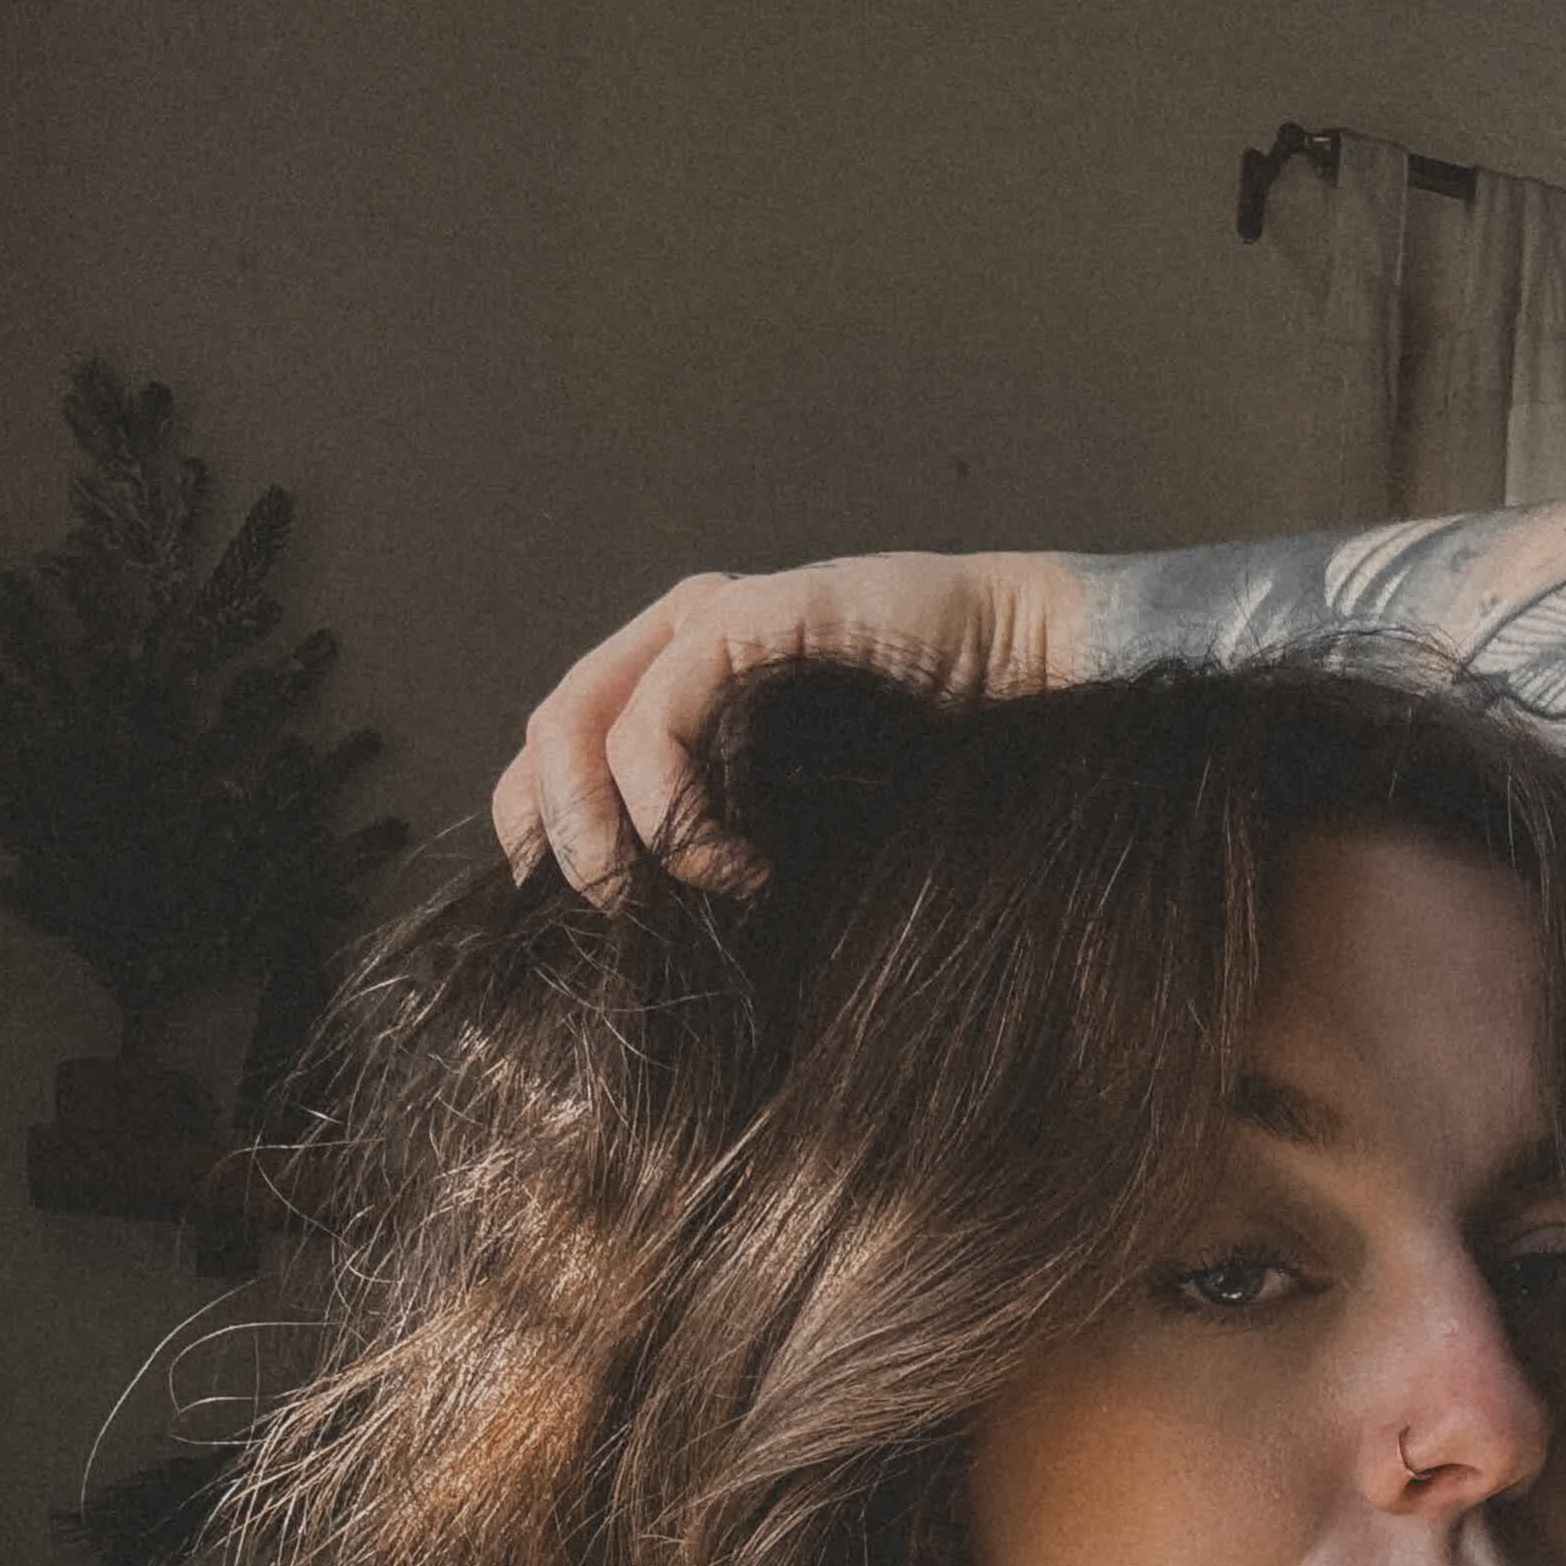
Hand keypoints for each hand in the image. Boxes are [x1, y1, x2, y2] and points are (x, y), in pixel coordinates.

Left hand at [490, 550, 1088, 902]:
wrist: (1029, 682)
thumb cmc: (923, 769)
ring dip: (609, 829)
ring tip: (686, 891)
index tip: (566, 924)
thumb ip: (719, 852)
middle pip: (549, 735)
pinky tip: (736, 860)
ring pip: (584, 718)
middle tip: (621, 916)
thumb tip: (640, 950)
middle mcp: (674, 641)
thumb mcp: (793, 825)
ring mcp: (712, 621)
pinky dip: (676, 800)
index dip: (535, 836)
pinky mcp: (762, 615)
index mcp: (668, 684)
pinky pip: (669, 702)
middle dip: (564, 842)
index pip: (549, 752)